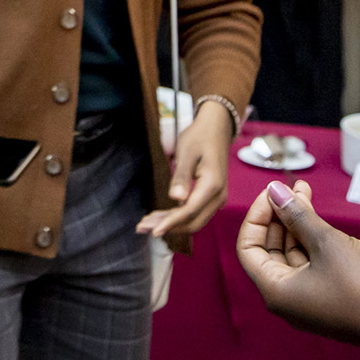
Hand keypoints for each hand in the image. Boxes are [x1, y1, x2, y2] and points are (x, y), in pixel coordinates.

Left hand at [139, 97, 235, 238]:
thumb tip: (175, 198)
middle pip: (192, 221)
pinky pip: (194, 212)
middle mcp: (218, 197)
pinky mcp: (210, 197)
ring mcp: (216, 199)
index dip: (171, 223)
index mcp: (212, 186)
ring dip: (171, 224)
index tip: (153, 231)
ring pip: (193, 220)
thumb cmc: (199, 137)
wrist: (216, 129)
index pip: (190, 211)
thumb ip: (181, 177)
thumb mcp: (187, 153)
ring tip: (145, 224)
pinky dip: (176, 217)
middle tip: (142, 227)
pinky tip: (159, 216)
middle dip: (168, 227)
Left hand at [237, 179, 359, 356]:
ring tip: (306, 191)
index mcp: (276, 291)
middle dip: (279, 215)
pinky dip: (314, 240)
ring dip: (298, 223)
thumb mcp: (326, 243)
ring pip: (294, 255)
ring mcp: (310, 299)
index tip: (273, 192)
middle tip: (292, 186)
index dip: (257, 216)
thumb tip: (274, 190)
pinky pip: (313, 263)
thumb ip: (298, 215)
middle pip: (270, 250)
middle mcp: (288, 299)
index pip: (249, 248)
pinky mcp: (331, 297)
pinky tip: (322, 218)